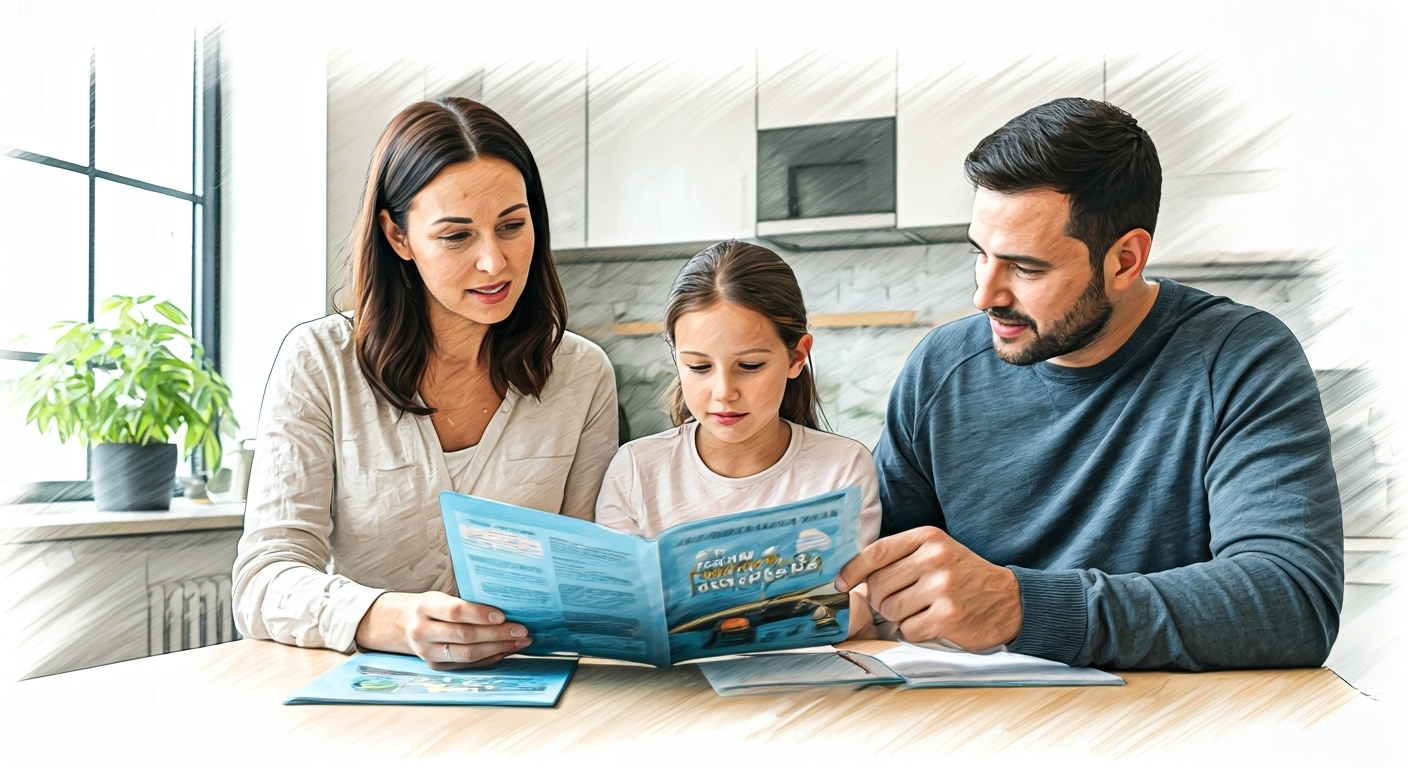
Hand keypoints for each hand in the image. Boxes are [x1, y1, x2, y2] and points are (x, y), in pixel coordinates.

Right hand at [354, 591, 531, 669]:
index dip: (480, 614)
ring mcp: (427, 653)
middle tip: (521, 630)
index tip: (503, 615)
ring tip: (520, 642)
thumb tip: (507, 606)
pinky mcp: (436, 667)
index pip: (455, 612)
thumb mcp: (441, 596)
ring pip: (468, 654)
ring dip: (498, 648)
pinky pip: (467, 665)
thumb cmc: (432, 606)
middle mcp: (422, 632)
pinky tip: (506, 650)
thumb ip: (466, 602)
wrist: (405, 624)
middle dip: (497, 634)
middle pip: (465, 636)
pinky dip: (489, 658)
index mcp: (424, 607)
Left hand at [834, 526, 1021, 649]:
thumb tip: (853, 575)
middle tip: (900, 601)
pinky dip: (914, 631)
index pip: (876, 552)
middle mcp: (935, 559)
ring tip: (919, 611)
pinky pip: (908, 630)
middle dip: (881, 599)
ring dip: (898, 617)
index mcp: (928, 538)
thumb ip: (901, 556)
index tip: (840, 584)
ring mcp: (942, 588)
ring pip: (890, 609)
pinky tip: (932, 623)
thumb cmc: (964, 576)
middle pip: (878, 585)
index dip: (852, 571)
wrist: (1010, 600)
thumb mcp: (937, 552)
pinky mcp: (948, 616)